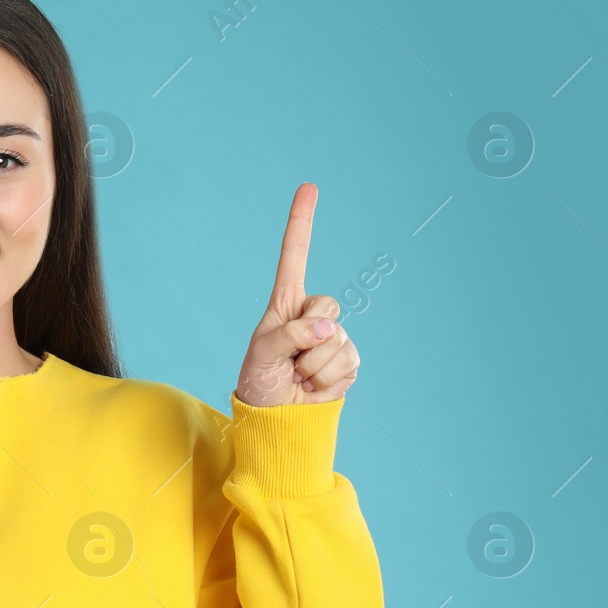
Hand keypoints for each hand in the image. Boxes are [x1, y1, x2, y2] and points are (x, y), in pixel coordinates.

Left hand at [234, 183, 360, 406]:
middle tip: (288, 360)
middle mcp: (312, 315)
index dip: (302, 222)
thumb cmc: (260, 383)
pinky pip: (347, 364)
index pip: (295, 257)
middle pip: (327, 307)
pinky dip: (326, 381)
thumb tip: (327, 329)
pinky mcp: (348, 361)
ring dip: (313, 367)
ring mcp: (333, 338)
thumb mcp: (261, 356)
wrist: (278, 420)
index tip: (309, 187)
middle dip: (306, 338)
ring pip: (337, 342)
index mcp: (286, 304)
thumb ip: (289, 336)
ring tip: (297, 377)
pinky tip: (312, 386)